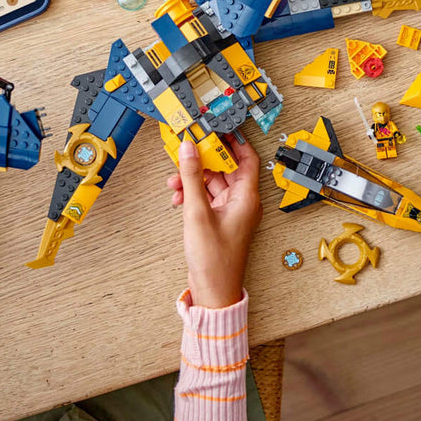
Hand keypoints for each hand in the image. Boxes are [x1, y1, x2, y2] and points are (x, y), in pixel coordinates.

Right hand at [166, 134, 261, 309]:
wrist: (213, 291)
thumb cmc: (214, 260)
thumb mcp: (197, 213)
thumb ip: (191, 178)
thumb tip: (189, 148)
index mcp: (246, 198)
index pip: (246, 158)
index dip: (233, 142)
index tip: (216, 129)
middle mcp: (242, 202)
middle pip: (225, 169)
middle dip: (203, 161)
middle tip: (185, 152)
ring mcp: (230, 212)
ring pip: (212, 183)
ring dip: (192, 179)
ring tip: (174, 183)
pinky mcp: (218, 221)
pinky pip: (207, 198)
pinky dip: (192, 195)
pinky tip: (178, 199)